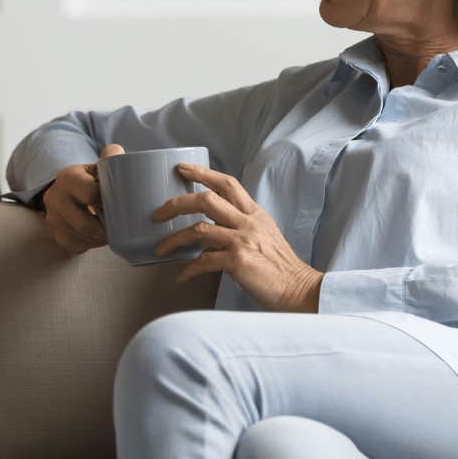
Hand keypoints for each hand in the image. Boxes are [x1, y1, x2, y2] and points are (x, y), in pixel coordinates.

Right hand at [41, 143, 123, 254]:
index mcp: (67, 176)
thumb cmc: (94, 179)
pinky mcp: (55, 234)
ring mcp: (52, 218)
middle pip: (84, 224)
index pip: (89, 193)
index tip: (119, 203)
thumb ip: (112, 156)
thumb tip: (117, 153)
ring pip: (80, 237)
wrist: (72, 190)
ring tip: (111, 232)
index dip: (107, 201)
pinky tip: (98, 237)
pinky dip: (89, 245)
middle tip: (120, 227)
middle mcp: (54, 197)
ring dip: (98, 239)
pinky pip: (74, 247)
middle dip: (105, 230)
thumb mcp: (101, 165)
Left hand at [152, 162, 323, 312]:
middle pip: (206, 200)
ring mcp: (243, 241)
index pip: (227, 184)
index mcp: (255, 214)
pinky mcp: (238, 262)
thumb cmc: (281, 268)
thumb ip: (240, 228)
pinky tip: (180, 276)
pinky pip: (203, 261)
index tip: (181, 169)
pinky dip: (188, 269)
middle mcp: (249, 223)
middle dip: (176, 204)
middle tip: (158, 214)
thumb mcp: (265, 237)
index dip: (202, 173)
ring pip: (199, 229)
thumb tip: (210, 233)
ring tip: (161, 249)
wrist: (299, 289)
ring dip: (174, 239)